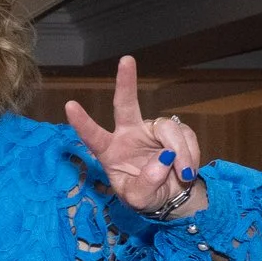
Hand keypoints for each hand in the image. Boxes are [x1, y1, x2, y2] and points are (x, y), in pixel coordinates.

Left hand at [63, 55, 204, 214]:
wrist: (171, 198)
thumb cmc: (145, 196)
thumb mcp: (139, 200)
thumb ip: (146, 185)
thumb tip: (163, 160)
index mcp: (109, 151)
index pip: (93, 136)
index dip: (82, 122)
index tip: (69, 106)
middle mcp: (128, 135)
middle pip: (125, 105)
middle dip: (126, 82)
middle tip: (126, 60)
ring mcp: (151, 131)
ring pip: (168, 129)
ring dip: (181, 152)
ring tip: (183, 173)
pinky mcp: (174, 132)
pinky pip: (186, 136)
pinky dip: (191, 153)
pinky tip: (188, 169)